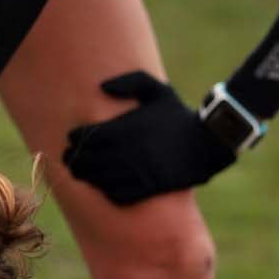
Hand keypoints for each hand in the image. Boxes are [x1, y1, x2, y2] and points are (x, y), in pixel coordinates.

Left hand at [61, 71, 237, 205]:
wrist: (207, 143)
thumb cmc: (179, 115)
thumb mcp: (157, 90)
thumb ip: (128, 83)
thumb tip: (102, 87)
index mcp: (122, 129)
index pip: (85, 138)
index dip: (73, 139)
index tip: (72, 139)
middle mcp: (124, 153)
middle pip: (85, 161)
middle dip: (74, 160)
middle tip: (71, 159)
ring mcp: (134, 173)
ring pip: (97, 180)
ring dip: (86, 177)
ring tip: (83, 174)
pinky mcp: (146, 189)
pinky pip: (116, 195)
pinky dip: (107, 191)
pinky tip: (106, 185)